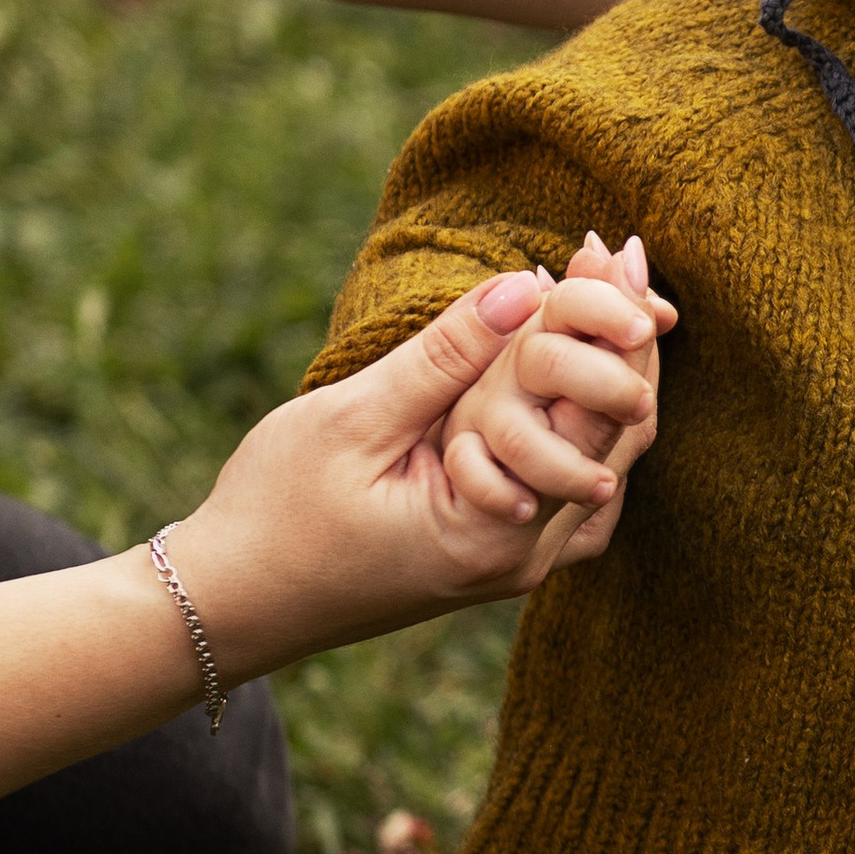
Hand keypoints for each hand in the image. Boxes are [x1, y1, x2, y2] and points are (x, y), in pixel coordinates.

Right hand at [159, 259, 670, 683]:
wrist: (232, 603)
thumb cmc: (276, 515)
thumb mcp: (356, 420)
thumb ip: (446, 356)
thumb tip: (526, 284)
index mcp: (496, 530)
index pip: (597, 417)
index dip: (612, 325)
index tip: (610, 250)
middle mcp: (526, 556)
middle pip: (616, 434)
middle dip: (622, 339)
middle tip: (619, 253)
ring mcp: (518, 560)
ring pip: (599, 455)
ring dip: (602, 371)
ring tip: (602, 286)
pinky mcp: (499, 550)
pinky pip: (567, 478)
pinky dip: (574, 415)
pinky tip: (567, 362)